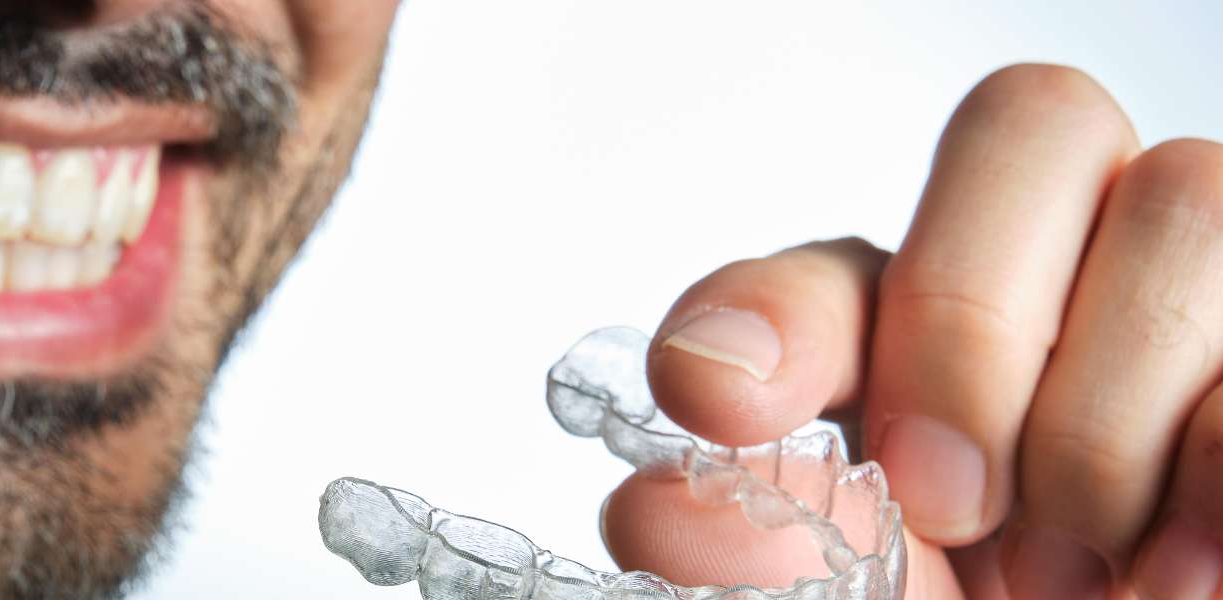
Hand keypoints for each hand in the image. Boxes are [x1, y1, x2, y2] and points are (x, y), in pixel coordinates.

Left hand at [599, 64, 1222, 599]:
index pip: (832, 261)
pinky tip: (1165, 580)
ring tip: (1063, 575)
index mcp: (905, 323)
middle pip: (1037, 121)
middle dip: (970, 319)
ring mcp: (1197, 301)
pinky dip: (1210, 481)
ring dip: (1100, 421)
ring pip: (1186, 198)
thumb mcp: (846, 589)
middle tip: (944, 503)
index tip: (717, 402)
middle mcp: (1058, 267)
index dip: (773, 314)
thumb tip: (665, 514)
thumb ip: (761, 541)